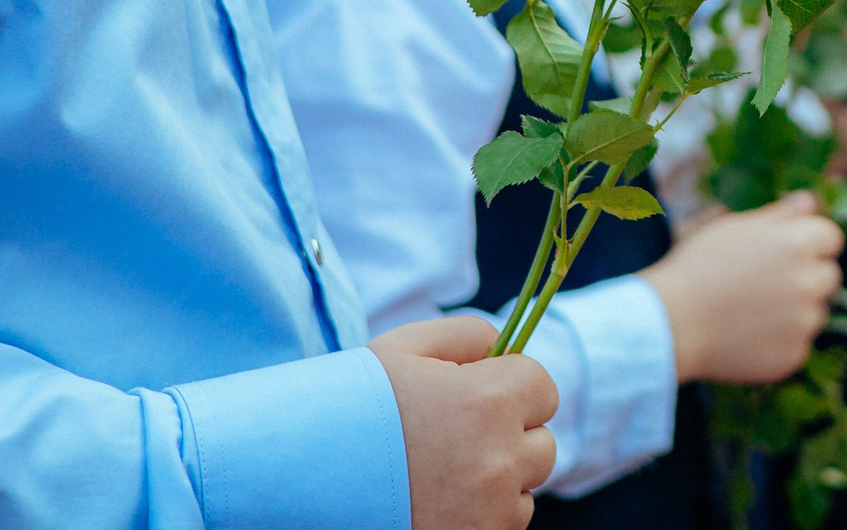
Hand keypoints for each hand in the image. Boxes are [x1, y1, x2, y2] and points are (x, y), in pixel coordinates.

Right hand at [369, 315, 557, 529]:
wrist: (303, 480)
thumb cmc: (353, 408)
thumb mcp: (403, 349)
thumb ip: (466, 335)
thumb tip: (501, 346)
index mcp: (487, 402)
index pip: (543, 387)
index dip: (512, 386)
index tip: (482, 394)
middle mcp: (498, 461)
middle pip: (542, 443)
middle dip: (511, 435)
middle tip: (459, 436)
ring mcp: (489, 512)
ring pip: (525, 488)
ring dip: (499, 478)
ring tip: (442, 472)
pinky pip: (505, 523)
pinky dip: (483, 514)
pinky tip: (439, 501)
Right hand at [640, 190, 844, 383]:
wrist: (671, 324)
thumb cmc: (697, 266)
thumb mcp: (732, 226)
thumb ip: (779, 214)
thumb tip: (810, 201)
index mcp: (798, 243)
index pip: (831, 237)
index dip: (810, 242)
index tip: (785, 251)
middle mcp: (809, 282)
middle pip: (828, 276)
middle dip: (807, 276)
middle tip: (766, 282)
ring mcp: (804, 323)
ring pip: (815, 312)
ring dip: (796, 310)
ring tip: (752, 311)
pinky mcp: (793, 356)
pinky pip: (798, 344)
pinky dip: (781, 340)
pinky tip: (748, 334)